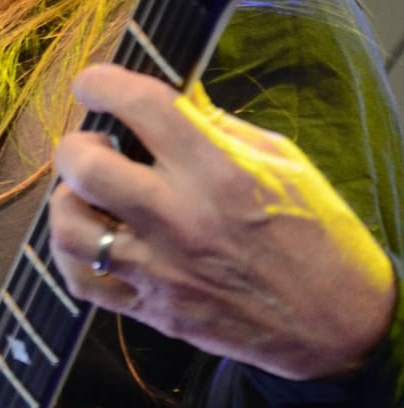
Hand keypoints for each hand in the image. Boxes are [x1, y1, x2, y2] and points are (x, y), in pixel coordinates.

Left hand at [47, 63, 397, 379]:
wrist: (338, 324)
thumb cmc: (317, 234)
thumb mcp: (282, 161)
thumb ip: (216, 125)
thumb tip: (172, 89)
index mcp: (219, 172)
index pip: (140, 107)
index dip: (103, 82)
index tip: (94, 83)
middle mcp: (181, 220)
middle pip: (85, 165)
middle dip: (77, 143)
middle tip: (96, 145)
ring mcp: (161, 270)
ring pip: (69, 226)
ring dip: (68, 199)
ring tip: (90, 193)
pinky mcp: (153, 311)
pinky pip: (81, 281)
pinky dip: (71, 254)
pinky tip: (93, 237)